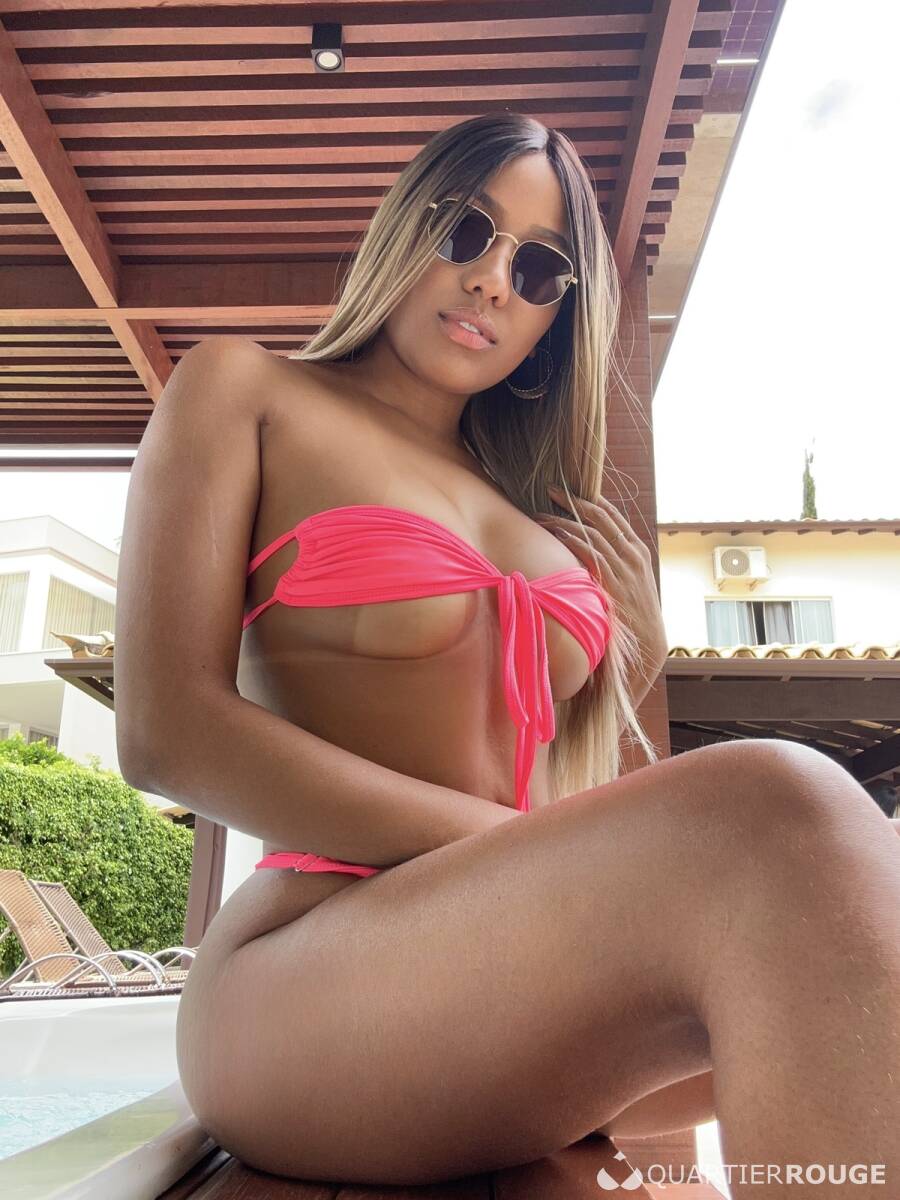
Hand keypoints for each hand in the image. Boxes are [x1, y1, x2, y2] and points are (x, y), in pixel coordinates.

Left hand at [534, 484, 668, 673]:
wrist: (648, 640)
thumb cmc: (635, 612)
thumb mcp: (632, 580)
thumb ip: (616, 562)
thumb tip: (591, 549)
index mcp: (637, 549)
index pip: (612, 514)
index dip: (589, 498)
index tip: (569, 488)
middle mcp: (632, 553)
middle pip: (600, 517)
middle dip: (573, 500)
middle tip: (550, 489)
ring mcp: (624, 567)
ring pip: (591, 532)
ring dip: (563, 520)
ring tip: (541, 514)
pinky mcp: (613, 582)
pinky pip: (591, 554)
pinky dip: (573, 541)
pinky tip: (557, 534)